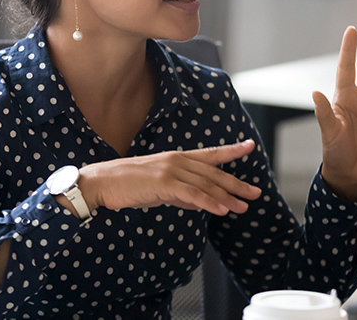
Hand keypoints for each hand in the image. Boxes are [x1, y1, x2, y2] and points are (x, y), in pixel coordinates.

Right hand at [76, 140, 261, 215]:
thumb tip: (199, 202)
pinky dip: (208, 202)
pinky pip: (191, 194)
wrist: (101, 183)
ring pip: (206, 185)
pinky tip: (221, 210)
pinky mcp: (163, 183)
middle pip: (214, 173)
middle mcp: (178, 160)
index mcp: (177, 158)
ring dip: (227, 197)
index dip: (231, 151)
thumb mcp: (160, 188)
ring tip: (242, 207)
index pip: (210, 154)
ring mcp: (171, 170)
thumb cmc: (128, 185)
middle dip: (237, 184)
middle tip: (255, 193)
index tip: (250, 146)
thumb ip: (180, 193)